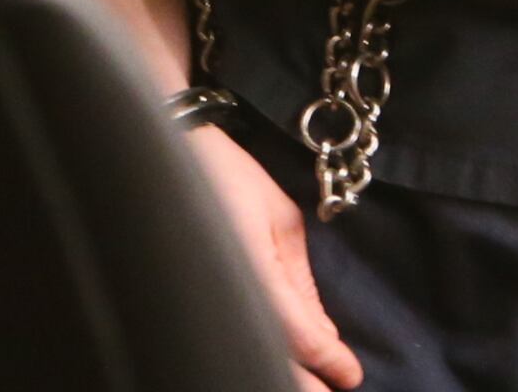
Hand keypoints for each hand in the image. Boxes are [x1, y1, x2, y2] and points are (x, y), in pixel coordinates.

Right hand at [189, 125, 362, 390]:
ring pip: (241, 360)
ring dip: (279, 372)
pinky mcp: (178, 306)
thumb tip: (324, 334)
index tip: (352, 377)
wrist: (164, 149)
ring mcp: (198, 302)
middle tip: (330, 388)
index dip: (330, 363)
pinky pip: (221, 340)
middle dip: (305, 384)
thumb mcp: (280, 220)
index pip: (300, 338)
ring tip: (307, 381)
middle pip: (272, 364)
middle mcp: (222, 296)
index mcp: (252, 271)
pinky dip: (247, 355)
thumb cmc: (226, 175)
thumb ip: (302, 283)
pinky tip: (271, 361)